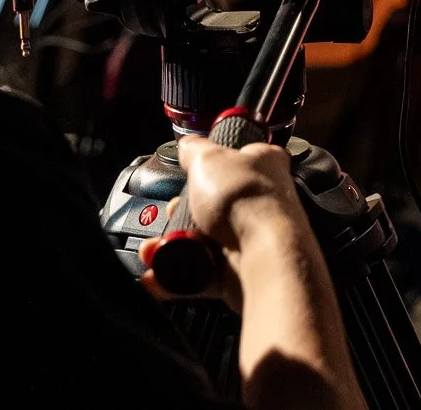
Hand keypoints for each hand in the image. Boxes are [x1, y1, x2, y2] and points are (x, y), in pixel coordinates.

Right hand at [139, 136, 304, 306]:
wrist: (263, 254)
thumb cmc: (246, 199)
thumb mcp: (209, 158)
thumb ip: (195, 150)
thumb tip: (188, 145)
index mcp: (264, 164)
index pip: (240, 157)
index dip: (212, 164)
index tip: (190, 171)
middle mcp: (262, 201)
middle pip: (214, 203)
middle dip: (183, 211)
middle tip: (173, 211)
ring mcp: (252, 238)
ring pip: (203, 241)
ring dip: (174, 245)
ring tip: (157, 247)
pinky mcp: (239, 270)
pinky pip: (200, 274)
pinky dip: (177, 275)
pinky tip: (159, 275)